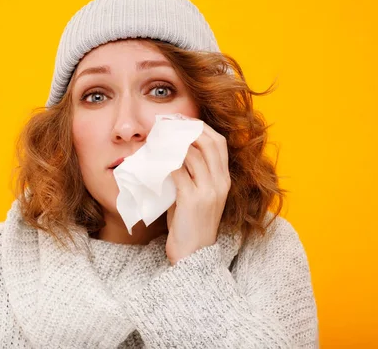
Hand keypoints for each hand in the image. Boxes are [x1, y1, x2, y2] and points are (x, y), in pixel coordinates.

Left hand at [165, 120, 230, 265]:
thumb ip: (188, 175)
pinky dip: (164, 162)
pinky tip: (153, 159)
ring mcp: (208, 192)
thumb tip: (167, 153)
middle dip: (188, 129)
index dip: (201, 127)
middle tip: (167, 123)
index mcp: (224, 180)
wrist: (193, 257)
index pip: (219, 143)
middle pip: (209, 143)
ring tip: (156, 139)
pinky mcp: (192, 200)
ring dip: (172, 143)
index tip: (182, 121)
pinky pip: (178, 172)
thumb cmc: (189, 225)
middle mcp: (221, 183)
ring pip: (192, 154)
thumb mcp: (195, 196)